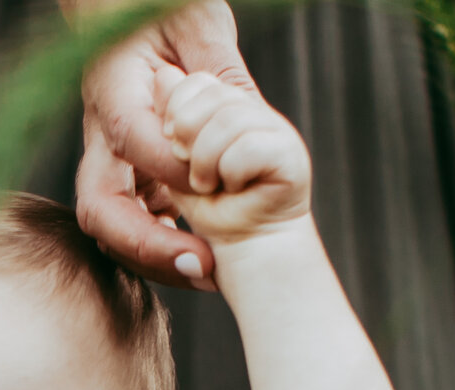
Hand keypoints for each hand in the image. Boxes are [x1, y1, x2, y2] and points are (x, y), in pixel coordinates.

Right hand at [72, 0, 251, 287]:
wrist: (120, 11)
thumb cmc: (154, 8)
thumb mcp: (195, 21)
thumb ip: (217, 68)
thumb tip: (242, 114)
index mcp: (112, 93)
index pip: (133, 142)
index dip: (173, 172)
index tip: (216, 187)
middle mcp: (102, 137)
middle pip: (103, 209)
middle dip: (146, 247)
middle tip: (201, 265)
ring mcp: (112, 162)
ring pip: (115, 226)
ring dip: (155, 258)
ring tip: (207, 273)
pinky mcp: (129, 175)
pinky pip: (138, 221)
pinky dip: (164, 244)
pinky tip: (204, 255)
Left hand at [157, 68, 311, 250]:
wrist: (245, 249)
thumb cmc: (210, 210)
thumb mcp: (176, 161)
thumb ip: (169, 119)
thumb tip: (164, 75)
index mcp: (228, 106)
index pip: (196, 81)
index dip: (177, 113)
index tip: (176, 151)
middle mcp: (255, 110)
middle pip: (210, 95)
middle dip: (188, 140)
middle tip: (194, 174)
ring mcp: (277, 128)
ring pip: (227, 121)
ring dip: (207, 164)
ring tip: (212, 185)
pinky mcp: (291, 152)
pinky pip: (246, 148)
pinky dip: (231, 174)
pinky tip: (237, 189)